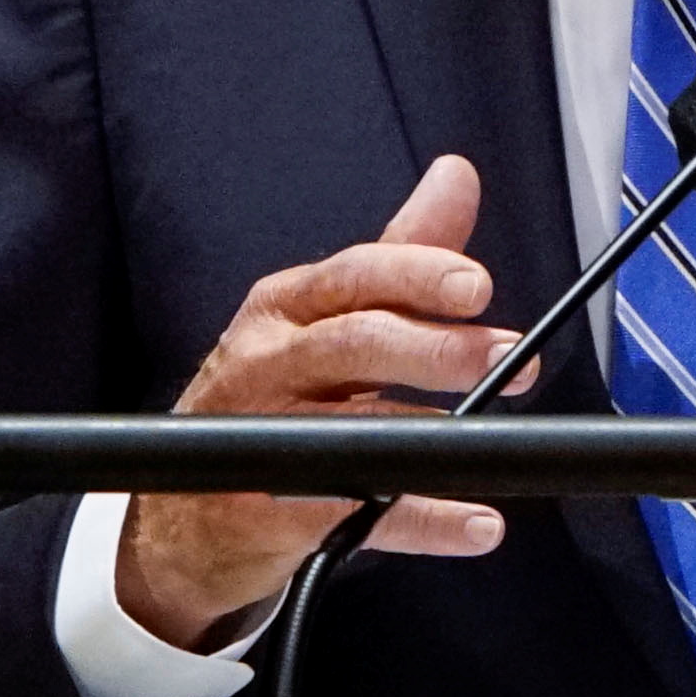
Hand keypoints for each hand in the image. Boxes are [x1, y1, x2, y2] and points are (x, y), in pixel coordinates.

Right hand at [116, 156, 533, 650]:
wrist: (185, 510)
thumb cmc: (269, 396)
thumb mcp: (324, 316)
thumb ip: (399, 252)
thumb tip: (456, 176)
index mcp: (285, 306)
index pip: (353, 275)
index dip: (417, 276)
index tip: (477, 285)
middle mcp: (267, 361)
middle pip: (352, 343)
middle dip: (435, 348)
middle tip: (510, 355)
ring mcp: (263, 437)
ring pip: (350, 427)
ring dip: (433, 434)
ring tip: (494, 439)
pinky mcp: (271, 512)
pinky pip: (356, 515)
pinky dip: (421, 520)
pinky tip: (475, 520)